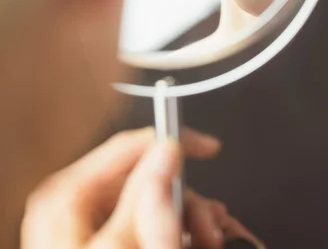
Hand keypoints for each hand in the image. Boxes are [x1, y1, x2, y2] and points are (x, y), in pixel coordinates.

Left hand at [21, 128, 262, 247]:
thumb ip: (147, 199)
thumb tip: (167, 151)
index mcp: (68, 195)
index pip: (129, 145)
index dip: (173, 142)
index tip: (207, 148)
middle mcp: (74, 204)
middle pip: (143, 176)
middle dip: (184, 197)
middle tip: (207, 224)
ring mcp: (85, 225)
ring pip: (148, 200)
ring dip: (183, 219)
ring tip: (203, 241)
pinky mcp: (98, 242)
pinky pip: (141, 221)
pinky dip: (169, 231)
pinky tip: (187, 244)